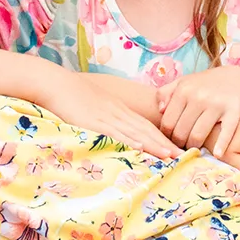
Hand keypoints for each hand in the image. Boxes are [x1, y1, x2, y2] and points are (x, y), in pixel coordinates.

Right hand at [41, 72, 176, 158]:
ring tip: (169, 155)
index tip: (175, 148)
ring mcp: (106, 117)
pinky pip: (113, 133)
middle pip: (146, 129)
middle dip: (164, 143)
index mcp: (118, 109)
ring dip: (153, 144)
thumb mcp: (96, 104)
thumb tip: (115, 129)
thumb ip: (107, 116)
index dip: (161, 137)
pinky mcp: (93, 122)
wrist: (56, 83)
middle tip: (182, 155)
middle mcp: (117, 112)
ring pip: (134, 132)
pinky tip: (139, 147)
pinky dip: (128, 140)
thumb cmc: (72, 94)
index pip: (145, 124)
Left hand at [158, 66, 239, 152]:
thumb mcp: (184, 82)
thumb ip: (165, 93)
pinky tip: (217, 154)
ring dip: (194, 147)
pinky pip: (225, 133)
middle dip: (179, 143)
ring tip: (194, 148)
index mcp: (184, 90)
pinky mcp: (233, 111)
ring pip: (197, 136)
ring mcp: (216, 104)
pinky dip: (220, 146)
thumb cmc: (205, 84)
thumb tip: (160, 110)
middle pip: (181, 132)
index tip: (171, 140)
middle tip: (182, 146)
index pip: (168, 122)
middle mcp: (199, 97)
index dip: (167, 136)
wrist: (237, 78)